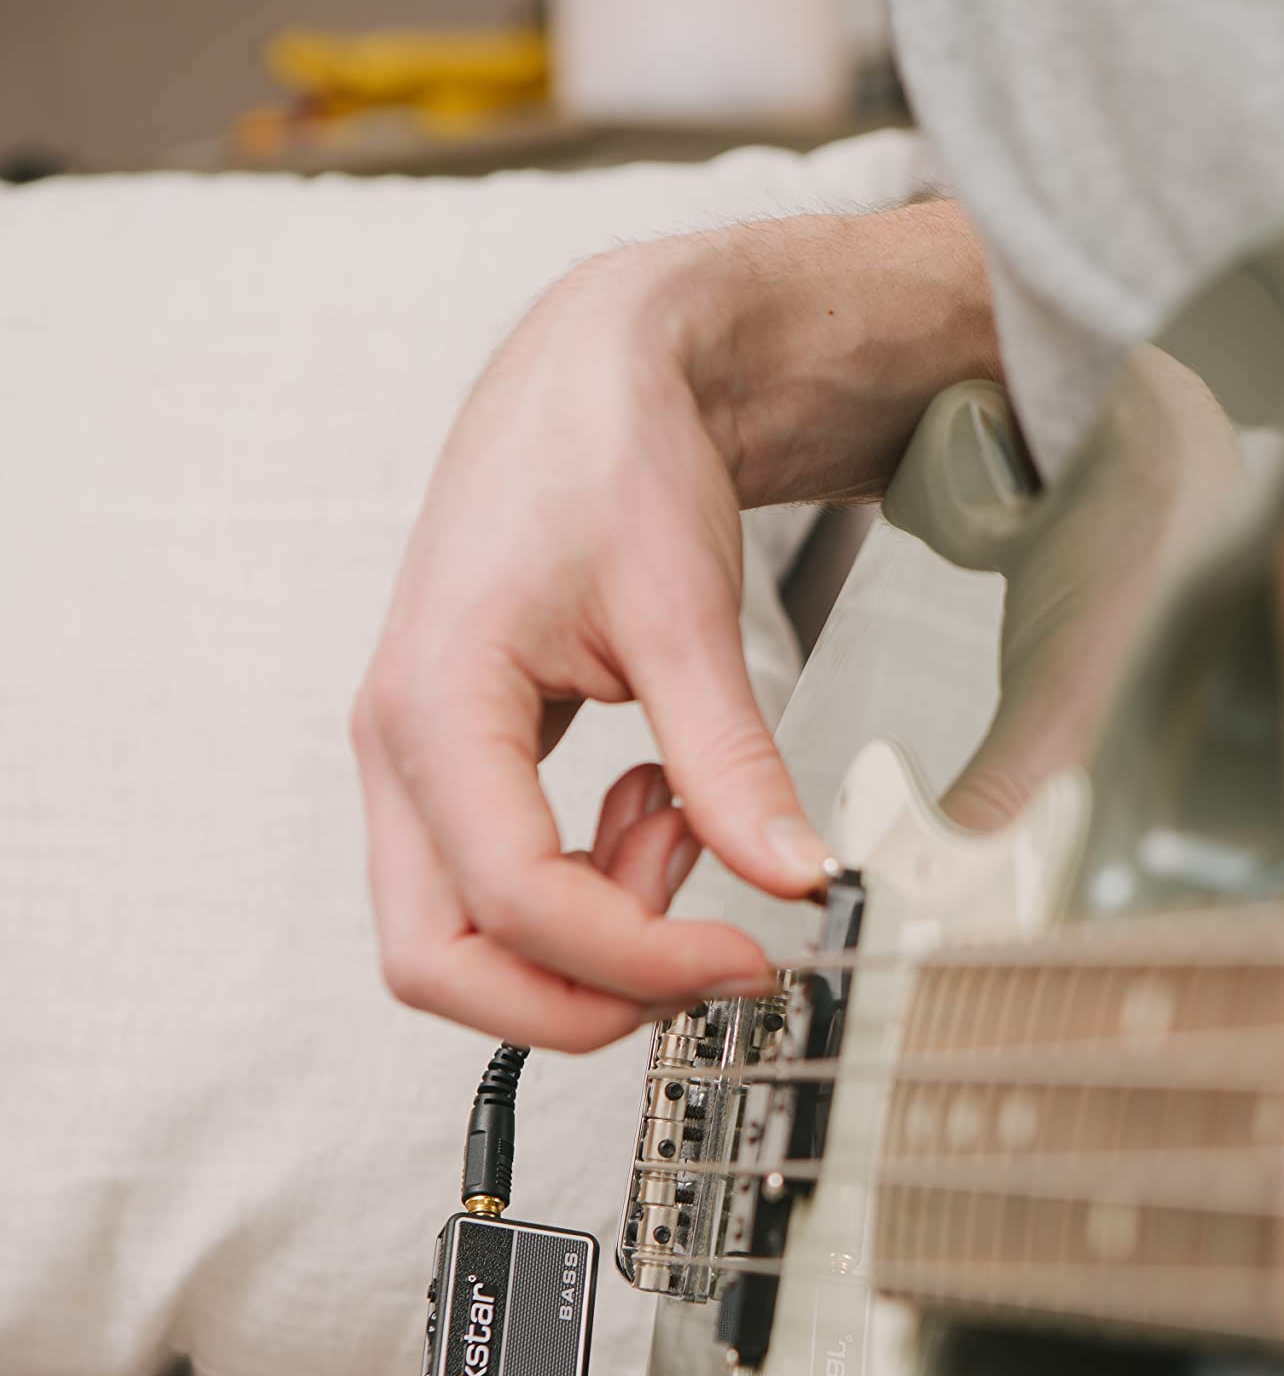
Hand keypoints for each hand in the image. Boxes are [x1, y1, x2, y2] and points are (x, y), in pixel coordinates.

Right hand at [353, 205, 997, 1051]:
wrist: (590, 381)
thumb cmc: (609, 456)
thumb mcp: (686, 610)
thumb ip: (732, 760)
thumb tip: (793, 875)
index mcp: (433, 702)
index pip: (514, 901)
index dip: (635, 960)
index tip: (743, 958)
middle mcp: (399, 745)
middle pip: (440, 962)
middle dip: (577, 994)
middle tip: (700, 956)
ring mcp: (417, 765)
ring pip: (465, 941)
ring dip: (592, 931)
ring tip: (685, 821)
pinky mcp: (455, 771)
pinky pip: (500, 888)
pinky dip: (589, 887)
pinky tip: (657, 806)